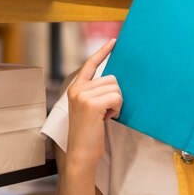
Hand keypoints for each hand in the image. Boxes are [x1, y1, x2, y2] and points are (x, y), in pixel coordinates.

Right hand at [66, 39, 121, 167]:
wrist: (81, 153)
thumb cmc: (89, 132)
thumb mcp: (89, 107)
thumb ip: (96, 92)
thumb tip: (114, 80)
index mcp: (75, 88)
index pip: (90, 64)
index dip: (103, 52)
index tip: (114, 41)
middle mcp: (77, 88)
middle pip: (112, 78)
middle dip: (115, 95)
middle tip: (106, 111)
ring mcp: (83, 95)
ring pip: (116, 88)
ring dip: (117, 103)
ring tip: (105, 116)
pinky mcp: (91, 104)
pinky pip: (117, 97)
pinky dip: (117, 109)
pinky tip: (107, 118)